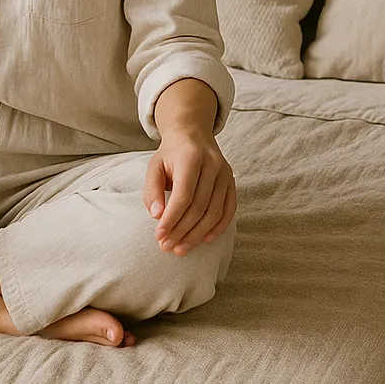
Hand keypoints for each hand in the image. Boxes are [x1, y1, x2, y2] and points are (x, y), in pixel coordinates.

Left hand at [143, 131, 236, 255]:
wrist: (192, 135)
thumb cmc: (170, 155)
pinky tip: (204, 240)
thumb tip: (157, 216)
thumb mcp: (154, 166)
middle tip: (167, 247)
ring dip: (197, 234)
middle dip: (182, 231)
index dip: (172, 218)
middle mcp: (212, 165)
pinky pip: (229, 209)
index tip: (159, 236)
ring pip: (214, 212)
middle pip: (199, 207)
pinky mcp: (232, 182)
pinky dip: (218, 227)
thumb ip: (152, 190)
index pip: (183, 195)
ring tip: (181, 248)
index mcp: (191, 157)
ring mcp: (225, 173)